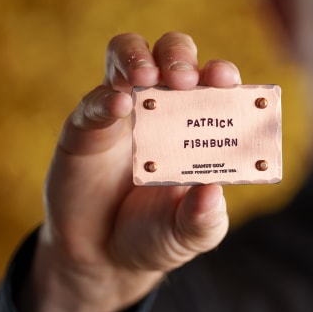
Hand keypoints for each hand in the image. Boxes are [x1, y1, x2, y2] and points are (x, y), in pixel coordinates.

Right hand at [21, 32, 238, 311]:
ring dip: (138, 57)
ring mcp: (123, 111)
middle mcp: (164, 106)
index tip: (226, 80)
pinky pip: (93, 102)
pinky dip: (105, 99)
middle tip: (185, 78)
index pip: (214, 81)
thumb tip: (212, 193)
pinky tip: (119, 104)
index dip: (222, 73)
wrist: (103, 258)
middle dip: (180, 55)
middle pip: (172, 53)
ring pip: (127, 56)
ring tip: (148, 77)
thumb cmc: (157, 234)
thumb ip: (204, 218)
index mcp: (199, 121)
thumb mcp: (189, 234)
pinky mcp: (86, 128)